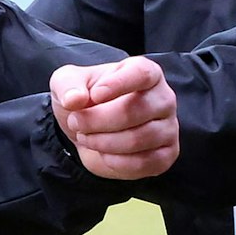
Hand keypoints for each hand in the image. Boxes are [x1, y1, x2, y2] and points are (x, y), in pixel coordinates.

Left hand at [51, 56, 178, 180]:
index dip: (118, 84)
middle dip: (96, 120)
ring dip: (102, 142)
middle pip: (133, 111)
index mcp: (146, 72)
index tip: (94, 94)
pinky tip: (104, 154)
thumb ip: (67, 85)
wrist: (90, 130)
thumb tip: (74, 99)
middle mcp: (163, 98)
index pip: (142, 74)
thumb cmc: (86, 98)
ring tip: (86, 137)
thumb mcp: (67, 83)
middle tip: (76, 122)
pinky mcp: (166, 154)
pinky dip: (115, 161)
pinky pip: (143, 162)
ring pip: (137, 139)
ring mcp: (169, 127)